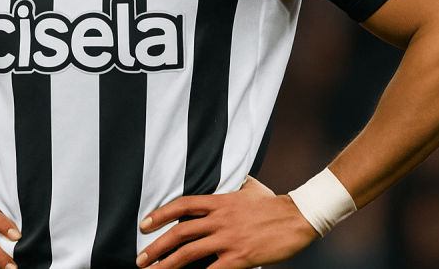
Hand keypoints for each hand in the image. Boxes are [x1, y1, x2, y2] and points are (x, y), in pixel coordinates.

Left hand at [136, 176, 318, 268]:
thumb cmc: (274, 203)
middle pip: (180, 232)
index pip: (182, 205)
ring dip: (167, 265)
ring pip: (189, 253)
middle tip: (140, 259)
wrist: (298, 216)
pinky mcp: (240, 257)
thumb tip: (229, 179)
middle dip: (156, 247)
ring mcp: (228, 239)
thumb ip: (233, 185)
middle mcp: (219, 219)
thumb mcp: (249, 187)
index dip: (160, 214)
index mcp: (220, 201)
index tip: (144, 224)